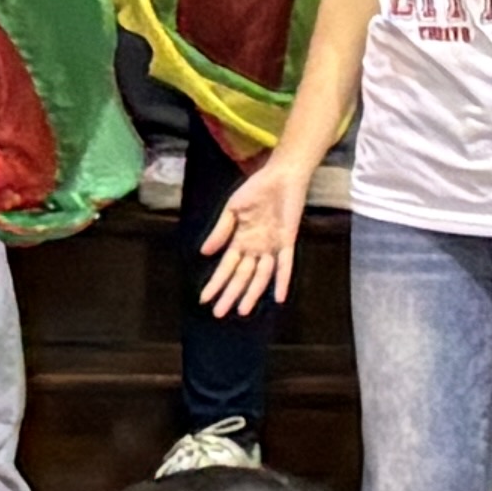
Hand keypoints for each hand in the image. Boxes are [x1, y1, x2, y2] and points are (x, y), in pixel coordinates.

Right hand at [198, 157, 313, 314]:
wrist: (281, 176)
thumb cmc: (256, 189)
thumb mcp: (232, 209)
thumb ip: (221, 231)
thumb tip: (203, 253)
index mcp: (240, 240)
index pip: (225, 267)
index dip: (215, 283)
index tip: (204, 299)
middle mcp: (255, 248)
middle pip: (241, 277)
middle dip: (229, 294)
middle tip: (218, 314)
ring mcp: (272, 247)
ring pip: (261, 276)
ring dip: (252, 293)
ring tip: (242, 311)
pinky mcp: (287, 242)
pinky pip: (285, 265)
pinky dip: (282, 281)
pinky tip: (278, 297)